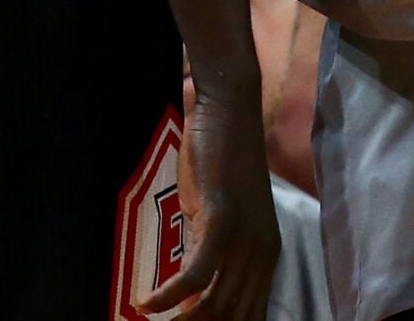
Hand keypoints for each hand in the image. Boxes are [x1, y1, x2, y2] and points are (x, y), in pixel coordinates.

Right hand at [158, 71, 279, 318]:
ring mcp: (244, 239)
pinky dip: (169, 296)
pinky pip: (194, 275)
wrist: (230, 113)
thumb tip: (193, 294)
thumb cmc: (221, 163)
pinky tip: (146, 303)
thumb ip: (216, 254)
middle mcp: (262, 254)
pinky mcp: (222, 222)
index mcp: (267, 256)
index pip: (251, 314)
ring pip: (215, 304)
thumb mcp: (223, 218)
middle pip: (232, 315)